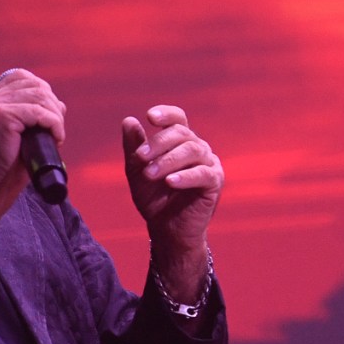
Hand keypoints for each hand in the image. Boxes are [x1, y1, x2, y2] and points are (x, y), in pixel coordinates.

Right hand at [0, 69, 66, 261]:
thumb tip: (59, 103)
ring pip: (40, 97)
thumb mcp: (21, 130)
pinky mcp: (0, 116)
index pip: (23, 78)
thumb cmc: (8, 162)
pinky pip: (38, 112)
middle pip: (35, 86)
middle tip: (57, 130)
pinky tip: (56, 137)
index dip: (44, 93)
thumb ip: (33, 112)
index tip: (50, 116)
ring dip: (56, 116)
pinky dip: (53, 124)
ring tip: (56, 135)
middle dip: (53, 106)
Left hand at [122, 105, 222, 254]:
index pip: (177, 120)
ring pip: (192, 151)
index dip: (166, 114)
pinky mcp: (215, 182)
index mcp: (180, 142)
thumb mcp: (137, 171)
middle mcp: (197, 148)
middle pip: (181, 134)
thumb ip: (134, 147)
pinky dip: (185, 176)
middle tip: (140, 157)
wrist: (165, 229)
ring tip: (149, 174)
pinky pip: (203, 174)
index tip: (150, 116)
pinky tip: (170, 182)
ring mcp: (209, 164)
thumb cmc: (154, 198)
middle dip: (158, 143)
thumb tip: (128, 120)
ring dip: (167, 161)